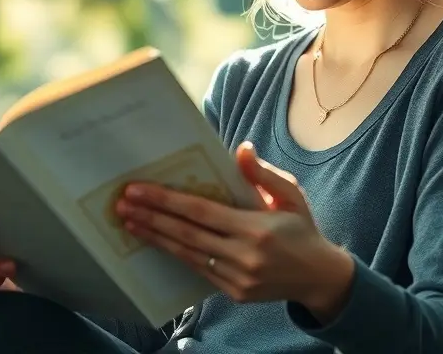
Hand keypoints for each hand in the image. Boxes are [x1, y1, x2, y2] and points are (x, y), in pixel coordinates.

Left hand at [114, 143, 353, 317]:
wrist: (320, 277)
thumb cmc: (302, 229)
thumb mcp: (290, 194)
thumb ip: (263, 173)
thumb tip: (240, 149)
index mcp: (256, 228)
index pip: (201, 212)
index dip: (166, 201)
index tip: (138, 190)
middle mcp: (244, 256)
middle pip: (186, 234)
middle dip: (151, 218)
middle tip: (122, 204)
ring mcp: (237, 278)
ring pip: (187, 254)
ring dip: (155, 238)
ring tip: (130, 223)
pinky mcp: (234, 293)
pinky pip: (199, 270)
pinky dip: (176, 254)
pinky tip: (158, 241)